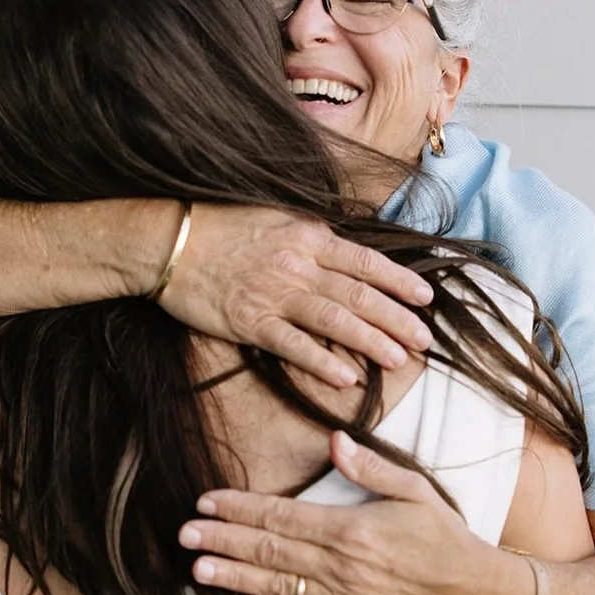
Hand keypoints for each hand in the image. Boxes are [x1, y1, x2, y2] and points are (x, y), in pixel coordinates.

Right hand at [158, 204, 433, 387]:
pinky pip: (293, 345)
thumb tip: (346, 248)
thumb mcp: (276, 216)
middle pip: (359, 294)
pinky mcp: (249, 322)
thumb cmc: (221, 226)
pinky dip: (322, 361)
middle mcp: (298, 264)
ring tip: (399, 359)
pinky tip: (347, 378)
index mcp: (307, 236)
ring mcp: (274, 294)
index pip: (365, 261)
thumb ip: (312, 235)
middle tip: (425, 339)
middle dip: (397, 318)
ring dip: (371, 341)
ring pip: (335, 319)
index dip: (399, 281)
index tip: (425, 298)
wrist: (169, 240)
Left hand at [178, 432, 531, 594]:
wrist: (475, 592)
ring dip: (234, 580)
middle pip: (270, 550)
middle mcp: (340, 566)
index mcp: (351, 528)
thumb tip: (334, 441)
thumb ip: (371, 467)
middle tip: (186, 534)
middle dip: (223, 540)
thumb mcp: (414, 490)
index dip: (241, 508)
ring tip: (197, 571)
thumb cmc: (445, 537)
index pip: (282, 515)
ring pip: (277, 588)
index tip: (207, 501)